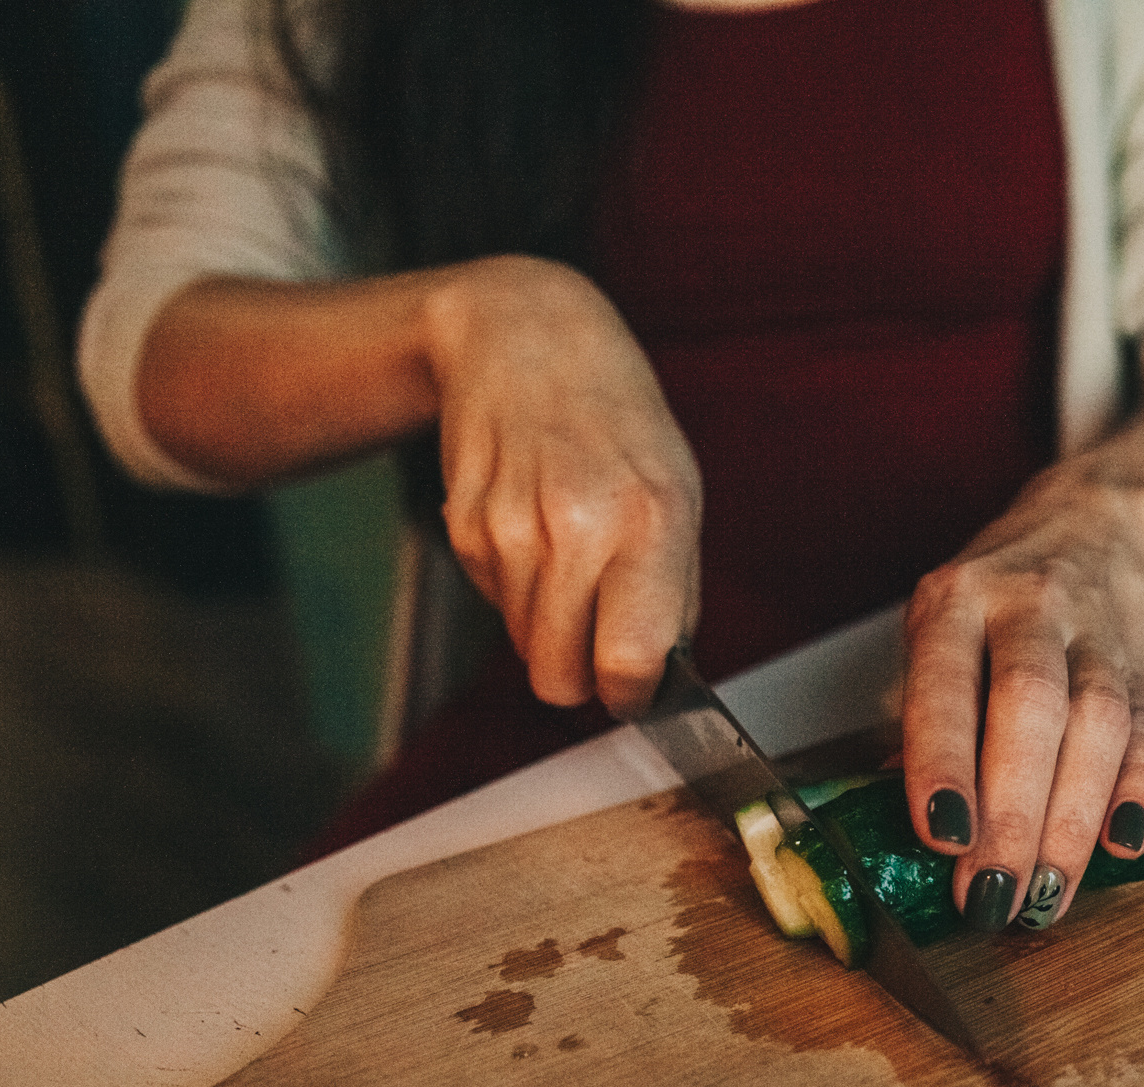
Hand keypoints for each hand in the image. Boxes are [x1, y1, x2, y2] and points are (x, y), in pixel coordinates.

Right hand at [425, 257, 700, 718]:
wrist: (527, 336)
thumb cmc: (618, 420)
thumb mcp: (679, 493)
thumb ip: (675, 592)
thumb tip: (660, 677)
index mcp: (648, 521)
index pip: (628, 663)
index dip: (629, 694)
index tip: (634, 686)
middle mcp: (576, 527)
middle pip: (559, 677)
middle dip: (581, 672)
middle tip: (600, 630)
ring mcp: (510, 527)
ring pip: (525, 647)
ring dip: (549, 624)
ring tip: (570, 555)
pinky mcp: (465, 526)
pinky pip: (495, 603)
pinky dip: (517, 586)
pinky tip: (534, 526)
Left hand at [895, 327, 1143, 932]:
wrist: (1094, 524)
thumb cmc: (991, 603)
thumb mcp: (938, 634)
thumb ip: (920, 720)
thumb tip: (896, 822)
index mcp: (955, 601)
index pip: (947, 684)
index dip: (944, 763)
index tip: (942, 838)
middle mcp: (1028, 606)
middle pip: (1030, 708)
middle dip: (1013, 812)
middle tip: (995, 891)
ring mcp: (1095, 632)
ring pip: (1097, 724)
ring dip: (1073, 820)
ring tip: (1049, 893)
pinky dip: (1142, 793)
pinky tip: (1121, 845)